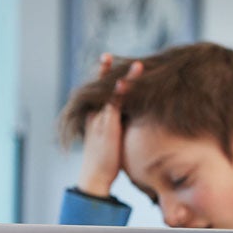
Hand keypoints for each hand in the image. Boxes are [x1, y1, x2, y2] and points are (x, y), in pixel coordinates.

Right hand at [76, 54, 142, 197]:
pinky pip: (114, 105)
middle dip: (103, 71)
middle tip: (107, 55)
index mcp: (95, 117)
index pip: (99, 92)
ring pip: (111, 93)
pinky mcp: (107, 126)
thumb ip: (115, 126)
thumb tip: (128, 120)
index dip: (104, 78)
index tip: (109, 64)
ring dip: (124, 77)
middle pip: (100, 87)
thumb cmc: (105, 160)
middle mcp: (95, 115)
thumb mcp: (110, 138)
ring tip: (137, 64)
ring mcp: (101, 119)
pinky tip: (125, 83)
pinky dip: (119, 93)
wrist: (95, 176)